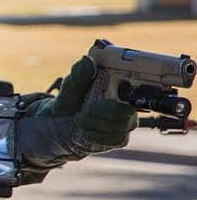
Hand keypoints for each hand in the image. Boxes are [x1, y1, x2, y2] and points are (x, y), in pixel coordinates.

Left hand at [16, 55, 137, 171]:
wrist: (59, 124)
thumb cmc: (70, 100)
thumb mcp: (70, 86)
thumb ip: (79, 75)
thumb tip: (87, 60)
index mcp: (120, 85)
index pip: (139, 85)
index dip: (132, 89)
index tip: (112, 92)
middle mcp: (128, 103)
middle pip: (129, 109)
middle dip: (105, 110)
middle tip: (85, 109)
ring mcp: (126, 121)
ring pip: (122, 125)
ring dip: (97, 123)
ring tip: (79, 119)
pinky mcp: (119, 138)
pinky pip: (116, 139)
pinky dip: (97, 136)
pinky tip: (85, 131)